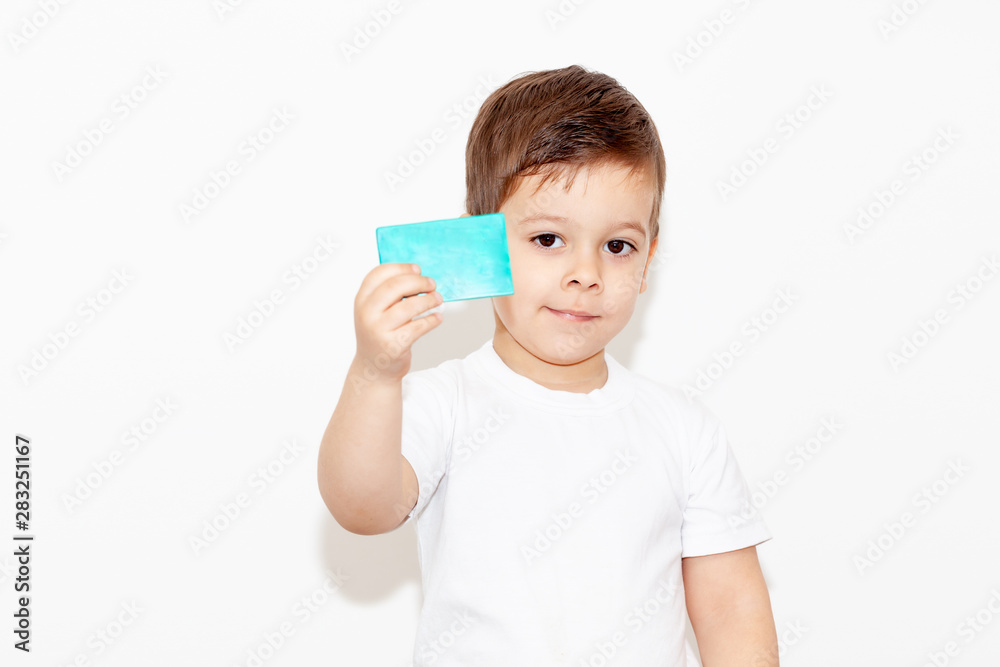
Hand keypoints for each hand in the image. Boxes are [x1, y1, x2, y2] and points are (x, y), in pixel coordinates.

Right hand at [352, 263, 442, 384]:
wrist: (374, 368)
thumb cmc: (380, 334)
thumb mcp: (376, 312)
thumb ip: (390, 295)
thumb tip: (418, 277)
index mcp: (361, 300)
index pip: (379, 274)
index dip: (401, 268)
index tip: (417, 269)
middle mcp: (366, 314)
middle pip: (395, 286)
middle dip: (418, 282)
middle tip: (431, 284)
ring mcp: (378, 330)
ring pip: (409, 307)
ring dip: (428, 300)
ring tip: (437, 299)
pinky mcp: (393, 346)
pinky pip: (418, 327)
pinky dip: (431, 320)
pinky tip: (437, 317)